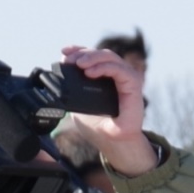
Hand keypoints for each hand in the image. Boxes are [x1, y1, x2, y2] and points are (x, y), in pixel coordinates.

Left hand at [57, 44, 156, 177]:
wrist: (112, 142)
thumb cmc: (98, 126)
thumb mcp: (79, 103)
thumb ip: (73, 88)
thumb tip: (61, 71)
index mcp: (105, 77)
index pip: (93, 56)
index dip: (79, 50)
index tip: (64, 52)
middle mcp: (117, 75)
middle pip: (100, 54)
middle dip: (83, 53)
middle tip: (69, 60)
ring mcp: (126, 78)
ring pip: (110, 57)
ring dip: (93, 57)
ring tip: (79, 64)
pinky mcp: (133, 85)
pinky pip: (119, 69)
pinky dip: (103, 68)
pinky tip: (91, 72)